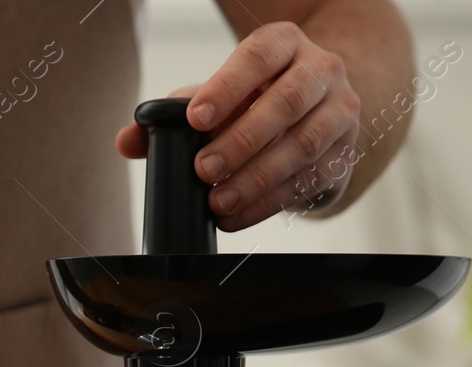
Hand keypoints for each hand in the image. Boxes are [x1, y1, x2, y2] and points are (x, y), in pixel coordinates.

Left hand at [117, 21, 360, 230]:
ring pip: (303, 144)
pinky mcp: (344, 153)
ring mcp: (340, 111)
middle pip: (286, 102)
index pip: (258, 57)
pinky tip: (236, 216)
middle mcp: (320, 71)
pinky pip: (308, 180)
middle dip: (241, 140)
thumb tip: (127, 140)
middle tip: (203, 170)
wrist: (315, 114)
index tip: (195, 120)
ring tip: (218, 202)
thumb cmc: (256, 100)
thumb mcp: (216, 99)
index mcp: (283, 45)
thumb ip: (170, 116)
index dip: (226, 87)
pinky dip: (268, 203)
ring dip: (256, 178)